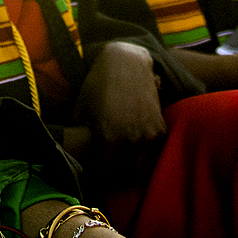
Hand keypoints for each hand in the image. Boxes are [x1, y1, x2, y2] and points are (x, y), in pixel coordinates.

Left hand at [75, 42, 166, 186]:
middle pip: (122, 173)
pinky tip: (132, 150)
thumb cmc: (98, 84)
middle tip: (106, 169)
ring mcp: (148, 134)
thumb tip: (77, 155)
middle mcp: (130, 137)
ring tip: (119, 162)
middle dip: (113, 174)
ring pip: (139, 168)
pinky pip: (152, 154)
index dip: (97, 174)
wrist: (126, 62)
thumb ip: (80, 135)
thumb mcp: (81, 108)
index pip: (104, 172)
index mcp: (108, 135)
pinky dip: (142, 156)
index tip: (94, 172)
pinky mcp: (160, 128)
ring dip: (128, 168)